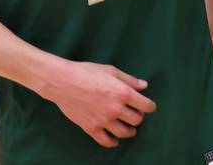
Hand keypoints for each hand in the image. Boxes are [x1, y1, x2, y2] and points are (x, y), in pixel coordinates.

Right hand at [41, 61, 155, 147]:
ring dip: (129, 131)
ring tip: (129, 128)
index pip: (146, 105)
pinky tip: (114, 139)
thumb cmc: (86, 72)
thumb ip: (129, 79)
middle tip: (135, 113)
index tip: (148, 106)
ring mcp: (104, 120)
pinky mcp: (92, 128)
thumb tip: (144, 86)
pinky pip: (106, 141)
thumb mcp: (110, 70)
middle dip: (138, 116)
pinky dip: (113, 142)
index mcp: (123, 93)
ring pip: (124, 132)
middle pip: (137, 120)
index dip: (150, 106)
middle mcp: (116, 109)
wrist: (63, 81)